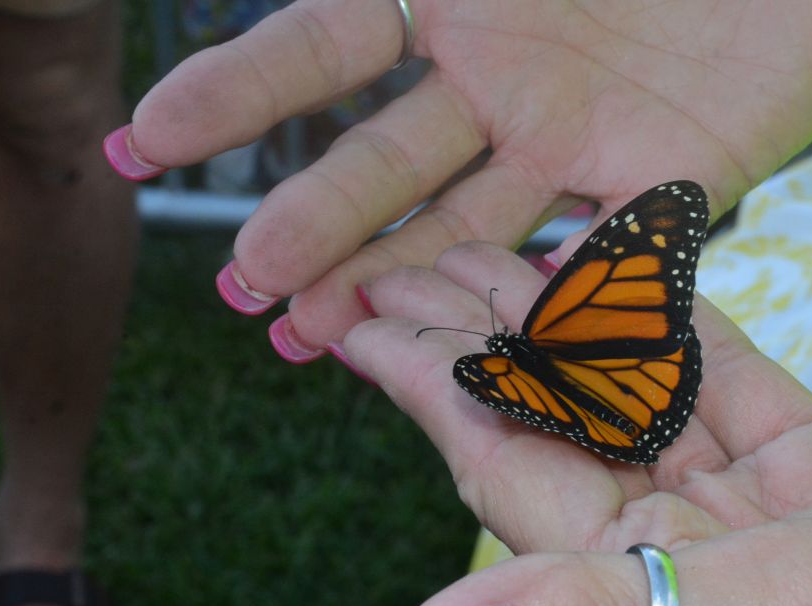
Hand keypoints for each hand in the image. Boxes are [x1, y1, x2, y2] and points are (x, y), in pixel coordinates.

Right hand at [123, 0, 811, 347]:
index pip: (323, 47)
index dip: (237, 93)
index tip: (146, 141)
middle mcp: (502, 81)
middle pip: (385, 162)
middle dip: (312, 221)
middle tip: (244, 284)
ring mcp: (577, 142)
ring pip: (463, 227)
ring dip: (388, 283)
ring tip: (309, 340)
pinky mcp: (665, 185)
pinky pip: (600, 251)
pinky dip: (547, 303)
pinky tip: (478, 353)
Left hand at [348, 242, 811, 605]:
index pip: (509, 486)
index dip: (428, 394)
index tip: (353, 315)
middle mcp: (690, 576)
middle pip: (558, 438)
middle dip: (480, 348)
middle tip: (406, 257)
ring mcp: (760, 525)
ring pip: (634, 406)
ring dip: (565, 331)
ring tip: (494, 252)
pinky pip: (730, 389)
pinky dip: (678, 334)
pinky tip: (624, 285)